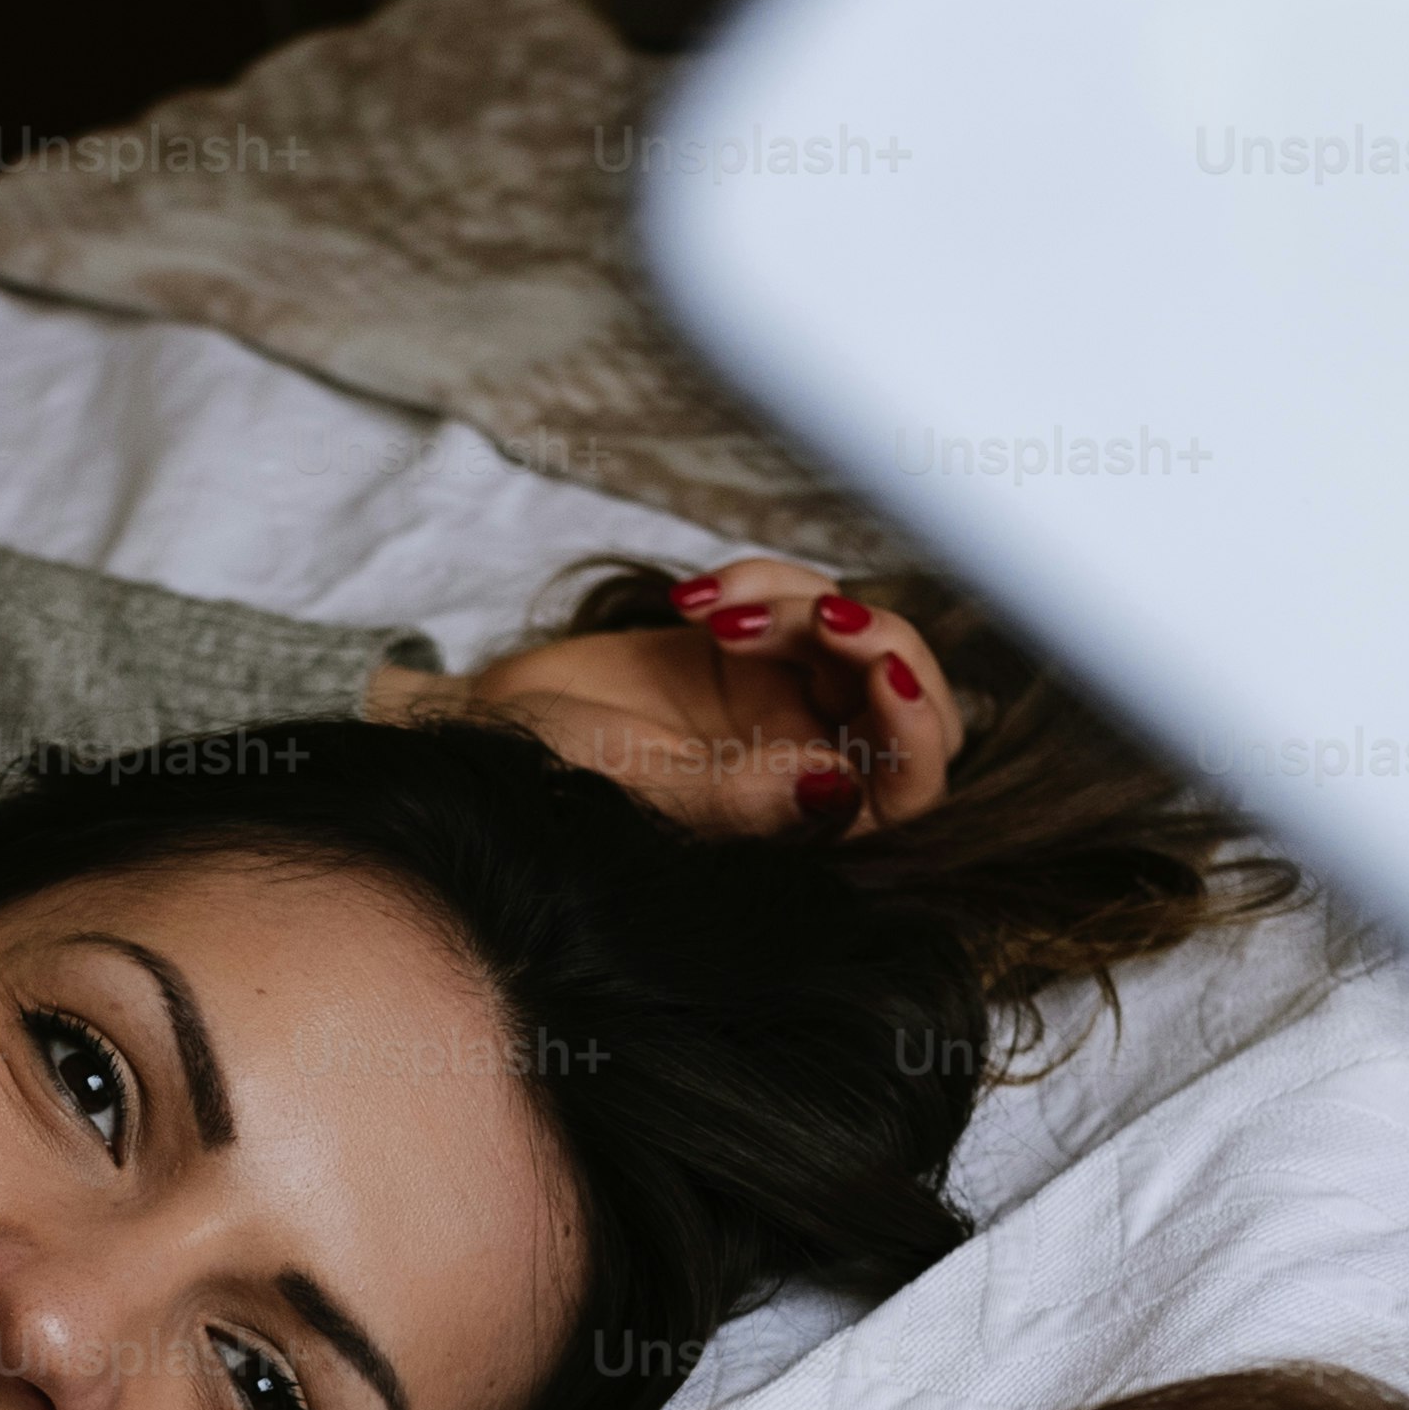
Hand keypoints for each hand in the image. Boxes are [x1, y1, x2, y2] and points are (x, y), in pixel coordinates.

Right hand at [401, 553, 961, 838]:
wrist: (491, 727)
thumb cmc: (555, 781)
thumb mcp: (645, 791)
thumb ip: (741, 798)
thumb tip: (838, 784)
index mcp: (806, 829)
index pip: (911, 785)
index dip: (917, 729)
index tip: (883, 672)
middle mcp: (815, 767)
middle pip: (908, 697)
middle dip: (876, 643)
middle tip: (821, 614)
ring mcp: (792, 702)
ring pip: (857, 633)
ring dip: (798, 603)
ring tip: (714, 612)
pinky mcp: (761, 646)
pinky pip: (800, 594)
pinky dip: (759, 580)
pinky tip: (695, 601)